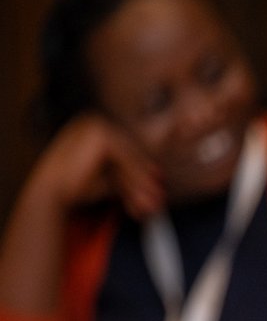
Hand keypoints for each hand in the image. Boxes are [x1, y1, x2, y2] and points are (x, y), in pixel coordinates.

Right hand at [22, 114, 163, 217]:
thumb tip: (157, 177)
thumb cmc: (75, 186)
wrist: (52, 190)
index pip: (125, 148)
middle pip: (130, 152)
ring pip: (130, 156)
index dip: (142, 168)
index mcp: (93, 128)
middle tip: (160, 196)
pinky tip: (143, 190)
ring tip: (153, 200)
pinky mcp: (99, 134)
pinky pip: (126, 157)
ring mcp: (95, 124)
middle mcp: (93, 121)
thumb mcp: (108, 177)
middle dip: (144, 178)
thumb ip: (128, 173)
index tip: (158, 182)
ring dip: (142, 180)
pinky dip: (135, 175)